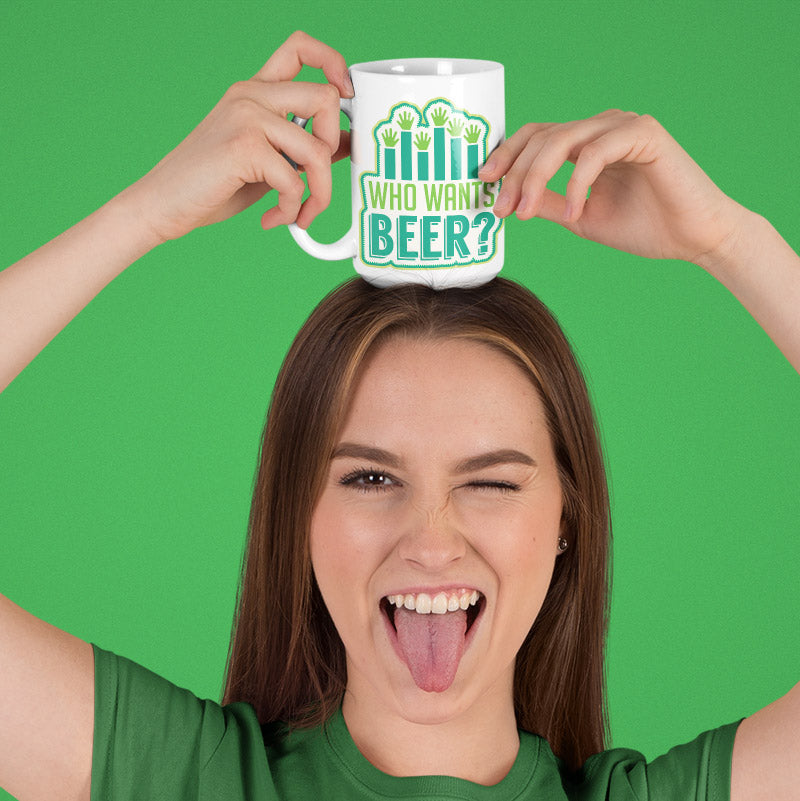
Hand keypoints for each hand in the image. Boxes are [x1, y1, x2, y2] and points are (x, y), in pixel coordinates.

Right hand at [126, 30, 352, 243]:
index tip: (346, 97)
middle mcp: (251, 95)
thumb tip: (346, 143)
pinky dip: (291, 209)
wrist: (163, 203)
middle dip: (334, 149)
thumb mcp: (266, 160)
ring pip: (318, 150)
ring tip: (298, 213)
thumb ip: (300, 146)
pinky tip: (274, 218)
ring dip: (319, 194)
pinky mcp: (243, 147)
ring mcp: (246, 117)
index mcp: (255, 91)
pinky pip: (294, 182)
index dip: (334, 64)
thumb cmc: (212, 184)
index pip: (301, 48)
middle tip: (317, 179)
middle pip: (326, 99)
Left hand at [479, 110, 746, 266]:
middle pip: (541, 136)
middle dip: (514, 174)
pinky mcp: (645, 133)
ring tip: (522, 213)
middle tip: (500, 209)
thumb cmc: (644, 226)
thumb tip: (508, 201)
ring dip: (535, 177)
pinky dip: (577, 183)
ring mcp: (623, 126)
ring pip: (562, 139)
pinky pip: (596, 152)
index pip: (535, 137)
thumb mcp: (578, 216)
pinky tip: (572, 212)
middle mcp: (601, 127)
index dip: (506, 156)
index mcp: (586, 143)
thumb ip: (546, 203)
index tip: (483, 185)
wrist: (694, 239)